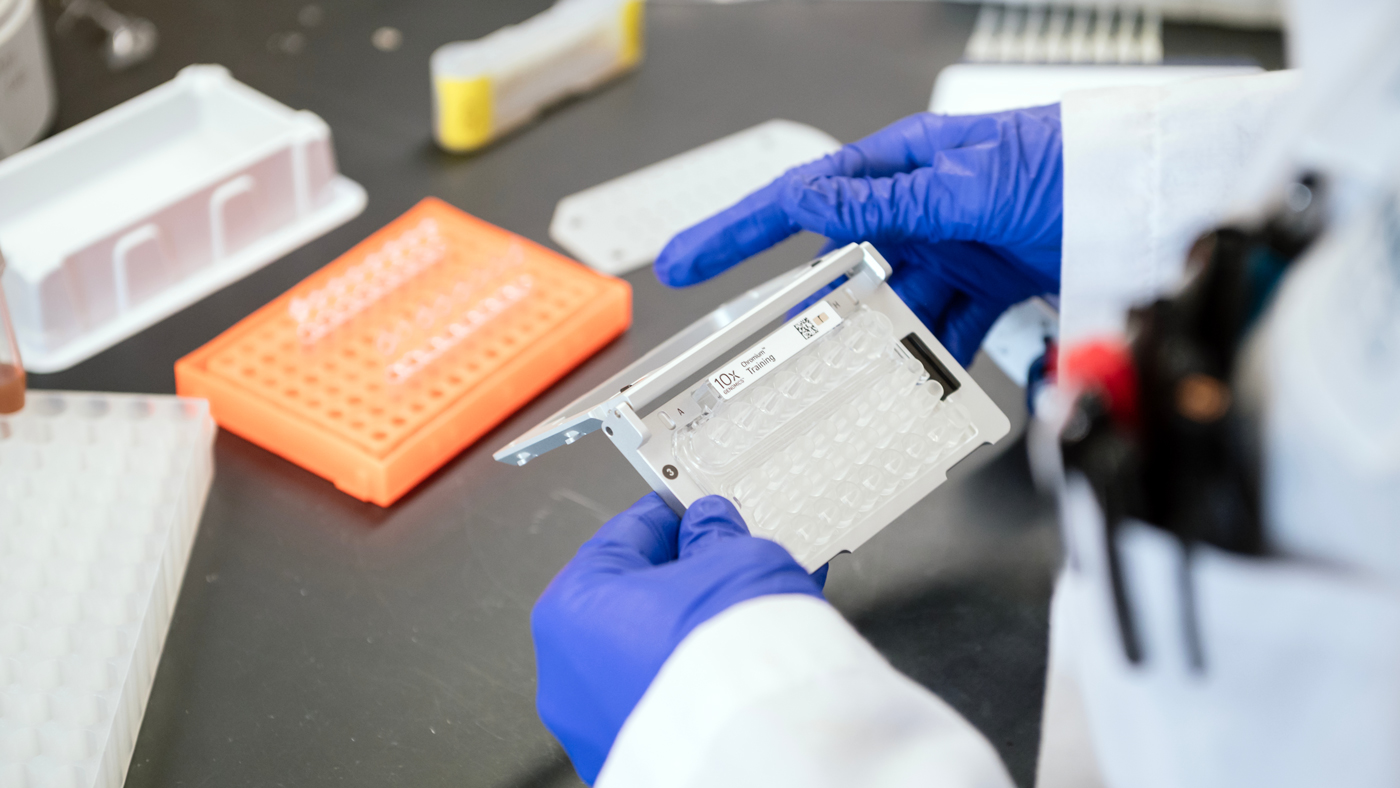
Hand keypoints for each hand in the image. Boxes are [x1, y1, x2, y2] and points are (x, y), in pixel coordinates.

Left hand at [532, 493, 825, 782]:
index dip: (673, 516)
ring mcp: (595, 724)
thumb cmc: (733, 664)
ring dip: (697, 627)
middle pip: (634, 599)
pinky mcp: (631, 759)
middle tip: (733, 562)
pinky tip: (745, 659)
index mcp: (571, 608)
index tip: (700, 511)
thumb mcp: (739, 561)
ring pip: (650, 652)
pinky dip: (699, 676)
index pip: (624, 536)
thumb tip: (710, 527)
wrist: (765, 758)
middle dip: (688, 577)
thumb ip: (717, 535)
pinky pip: (666, 697)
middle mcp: (567, 672)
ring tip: (754, 612)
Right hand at [654, 107, 1063, 365]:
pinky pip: (943, 335)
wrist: (1154, 195)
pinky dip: (933, 365)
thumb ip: (884, 203)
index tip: (684, 259)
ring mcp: (950, 252)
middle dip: (813, 312)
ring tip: (858, 388)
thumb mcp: (967, 183)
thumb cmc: (1069, 162)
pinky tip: (925, 390)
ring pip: (890, 312)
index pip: (798, 200)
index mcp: (901, 168)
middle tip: (775, 355)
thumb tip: (805, 204)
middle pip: (840, 267)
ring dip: (878, 349)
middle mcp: (918, 211)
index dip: (734, 231)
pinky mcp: (985, 289)